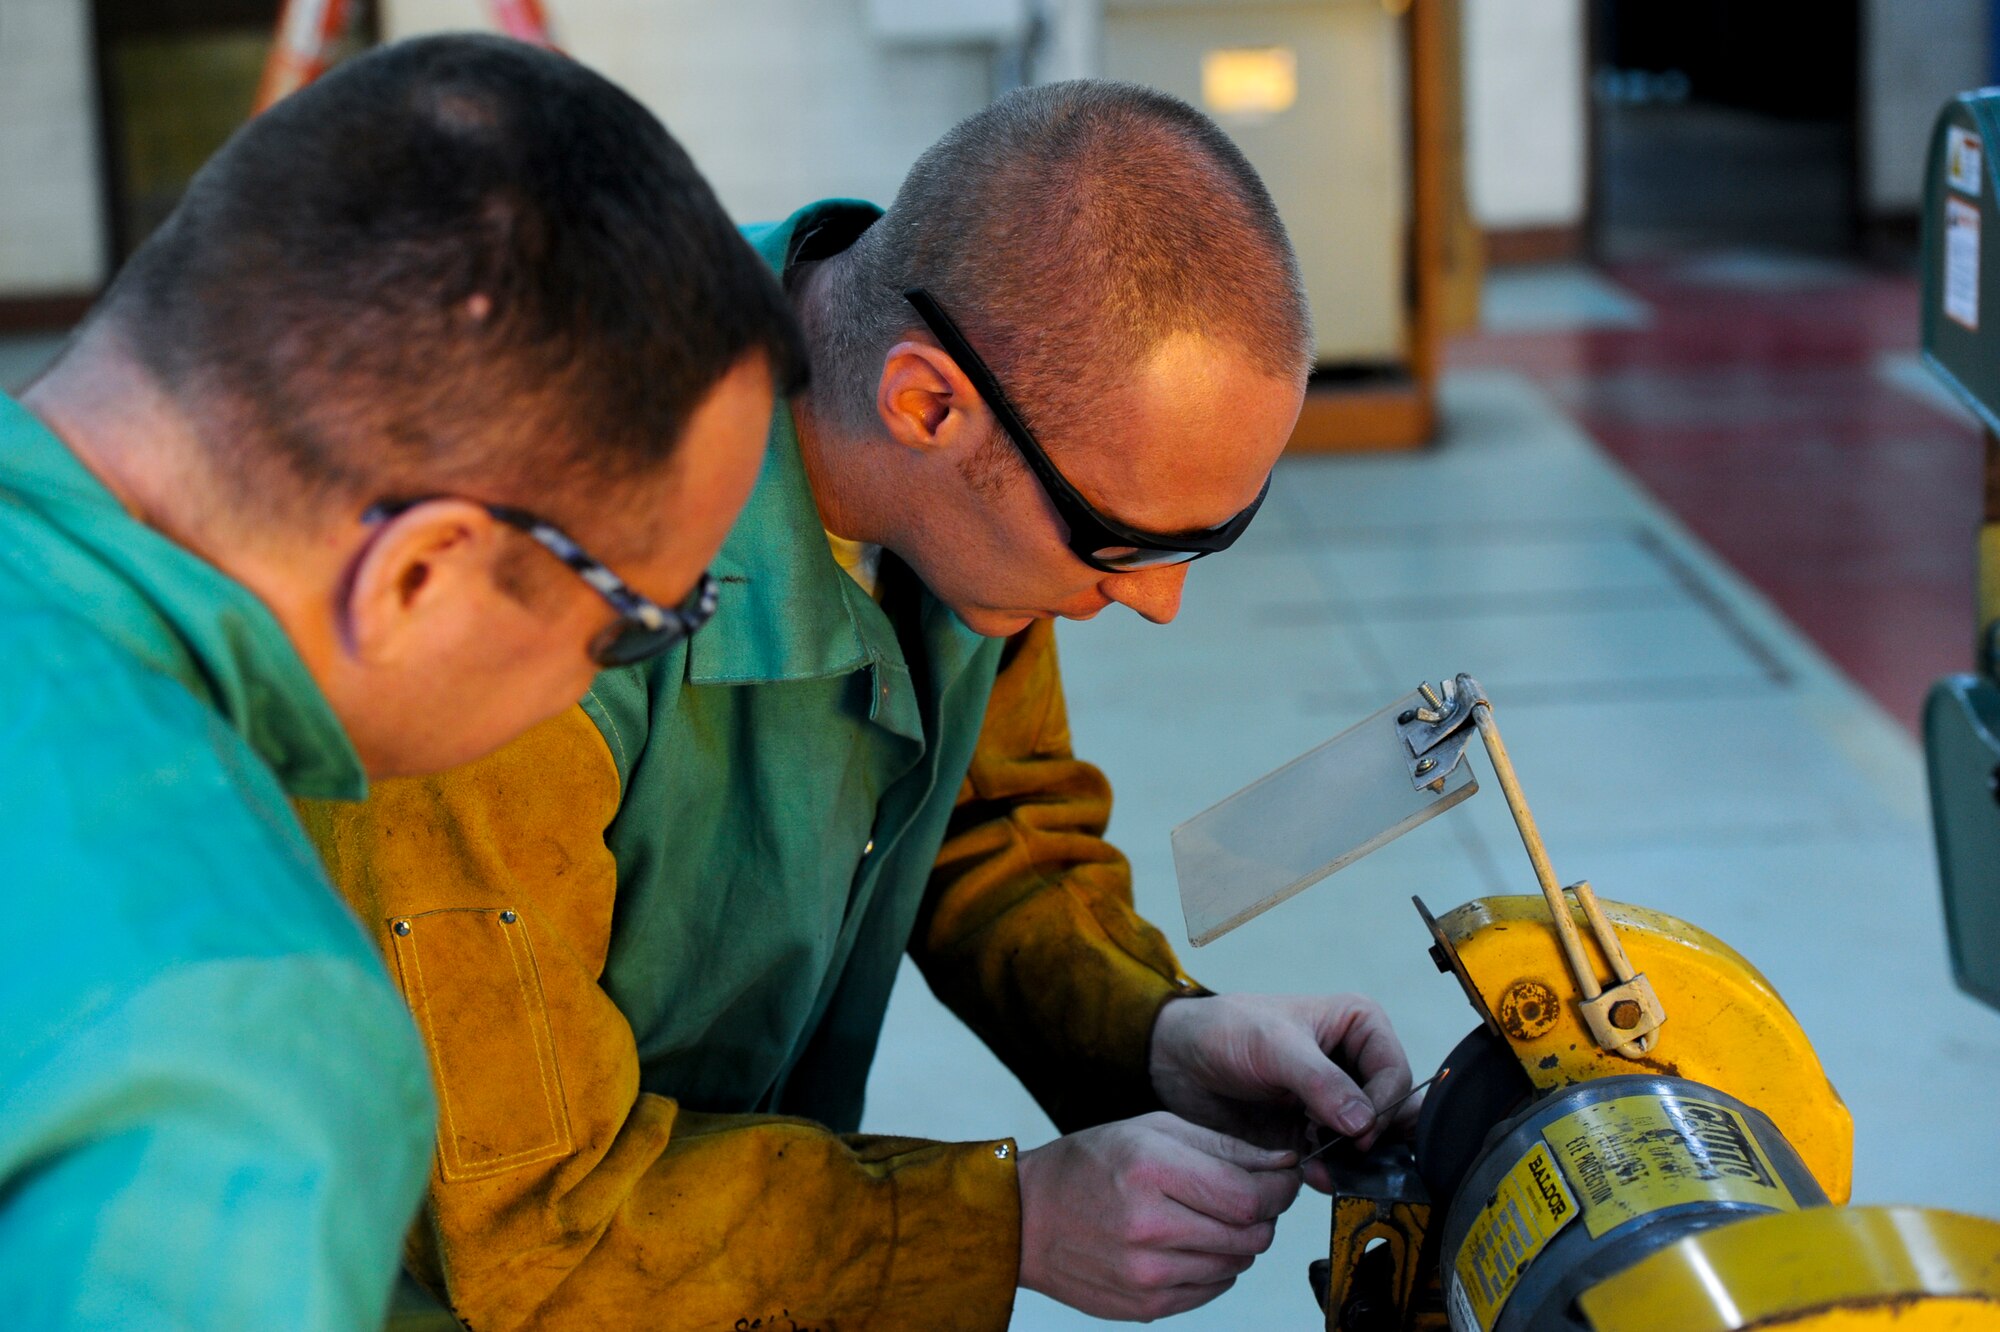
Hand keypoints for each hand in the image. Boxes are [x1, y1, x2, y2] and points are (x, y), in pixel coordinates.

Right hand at [1016, 1112, 1301, 1320]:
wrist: (1026, 1220)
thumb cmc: (1088, 1165)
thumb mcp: (1151, 1129)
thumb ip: (1222, 1146)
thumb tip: (1283, 1167)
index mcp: (1150, 1169)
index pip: (1249, 1196)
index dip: (1279, 1189)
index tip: (1282, 1178)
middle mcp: (1149, 1226)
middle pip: (1251, 1235)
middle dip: (1263, 1214)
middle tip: (1246, 1196)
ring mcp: (1147, 1274)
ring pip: (1237, 1263)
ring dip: (1238, 1240)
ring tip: (1207, 1217)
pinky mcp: (1146, 1306)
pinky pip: (1212, 1289)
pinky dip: (1214, 1265)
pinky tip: (1186, 1243)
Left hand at [1147, 993, 1414, 1179]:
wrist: (1178, 1058)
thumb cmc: (1224, 1030)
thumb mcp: (1272, 1045)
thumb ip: (1320, 1081)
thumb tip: (1363, 1121)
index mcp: (1359, 1025)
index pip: (1396, 1074)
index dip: (1383, 1106)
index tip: (1359, 1132)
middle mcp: (1355, 1063)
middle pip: (1391, 1110)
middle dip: (1373, 1138)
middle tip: (1348, 1156)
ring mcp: (1336, 1101)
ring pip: (1369, 1140)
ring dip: (1353, 1160)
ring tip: (1324, 1167)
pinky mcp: (1314, 1132)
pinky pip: (1339, 1159)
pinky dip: (1332, 1170)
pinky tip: (1311, 1172)